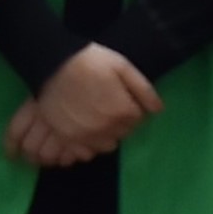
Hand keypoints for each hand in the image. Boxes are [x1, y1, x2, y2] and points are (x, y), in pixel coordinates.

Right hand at [4, 45, 160, 169]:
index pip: (138, 119)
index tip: (122, 97)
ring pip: (107, 144)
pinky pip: (86, 151)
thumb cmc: (91, 62)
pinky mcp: (67, 138)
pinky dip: (89, 143)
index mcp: (122, 111)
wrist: (54, 64)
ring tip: (97, 116)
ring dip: (107, 133)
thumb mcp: (122, 67)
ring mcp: (85, 136)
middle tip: (108, 104)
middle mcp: (105, 128)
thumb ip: (144, 90)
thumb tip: (158, 110)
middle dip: (121, 120)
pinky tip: (85, 129)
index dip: (132, 107)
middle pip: (124, 132)